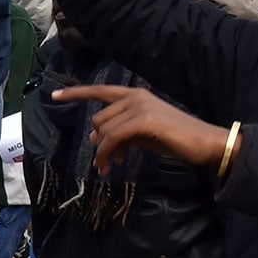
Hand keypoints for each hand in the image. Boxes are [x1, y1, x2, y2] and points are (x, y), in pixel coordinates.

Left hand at [57, 85, 228, 173]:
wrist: (203, 142)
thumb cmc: (174, 138)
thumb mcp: (141, 134)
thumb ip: (119, 132)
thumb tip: (95, 139)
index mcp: (134, 95)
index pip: (100, 91)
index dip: (75, 94)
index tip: (53, 97)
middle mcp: (135, 96)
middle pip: (99, 120)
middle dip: (99, 144)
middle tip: (108, 163)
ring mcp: (140, 106)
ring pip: (104, 131)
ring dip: (103, 153)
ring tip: (112, 166)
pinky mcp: (144, 120)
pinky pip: (113, 138)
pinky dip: (108, 153)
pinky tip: (114, 164)